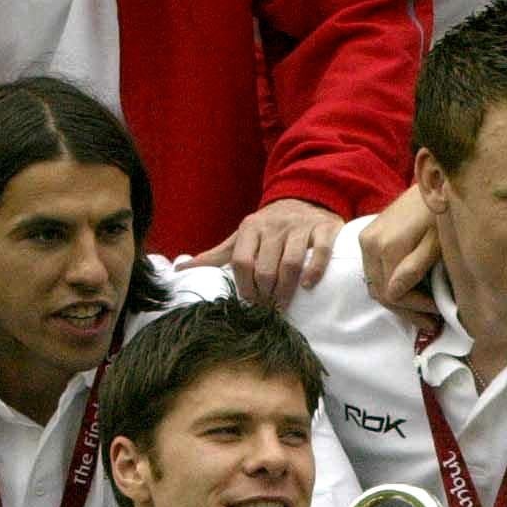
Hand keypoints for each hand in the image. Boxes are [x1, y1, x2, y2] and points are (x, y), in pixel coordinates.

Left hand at [191, 198, 338, 308]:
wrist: (306, 198)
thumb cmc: (269, 226)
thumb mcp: (242, 237)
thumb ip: (217, 255)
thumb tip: (181, 270)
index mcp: (251, 228)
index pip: (241, 261)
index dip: (244, 286)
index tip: (250, 302)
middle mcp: (274, 226)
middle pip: (266, 267)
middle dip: (266, 293)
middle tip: (269, 308)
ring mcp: (300, 227)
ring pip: (291, 262)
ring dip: (287, 289)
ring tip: (284, 304)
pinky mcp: (324, 229)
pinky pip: (321, 252)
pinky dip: (315, 271)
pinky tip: (308, 285)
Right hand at [359, 186, 441, 332]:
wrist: (431, 182)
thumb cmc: (440, 212)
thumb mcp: (436, 243)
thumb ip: (414, 268)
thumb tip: (395, 293)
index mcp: (386, 247)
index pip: (393, 294)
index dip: (415, 309)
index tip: (437, 315)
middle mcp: (369, 244)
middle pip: (381, 292)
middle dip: (406, 310)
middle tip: (430, 322)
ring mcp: (365, 239)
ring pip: (376, 284)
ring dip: (398, 300)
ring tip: (423, 310)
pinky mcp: (367, 235)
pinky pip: (375, 270)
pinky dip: (391, 284)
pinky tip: (411, 291)